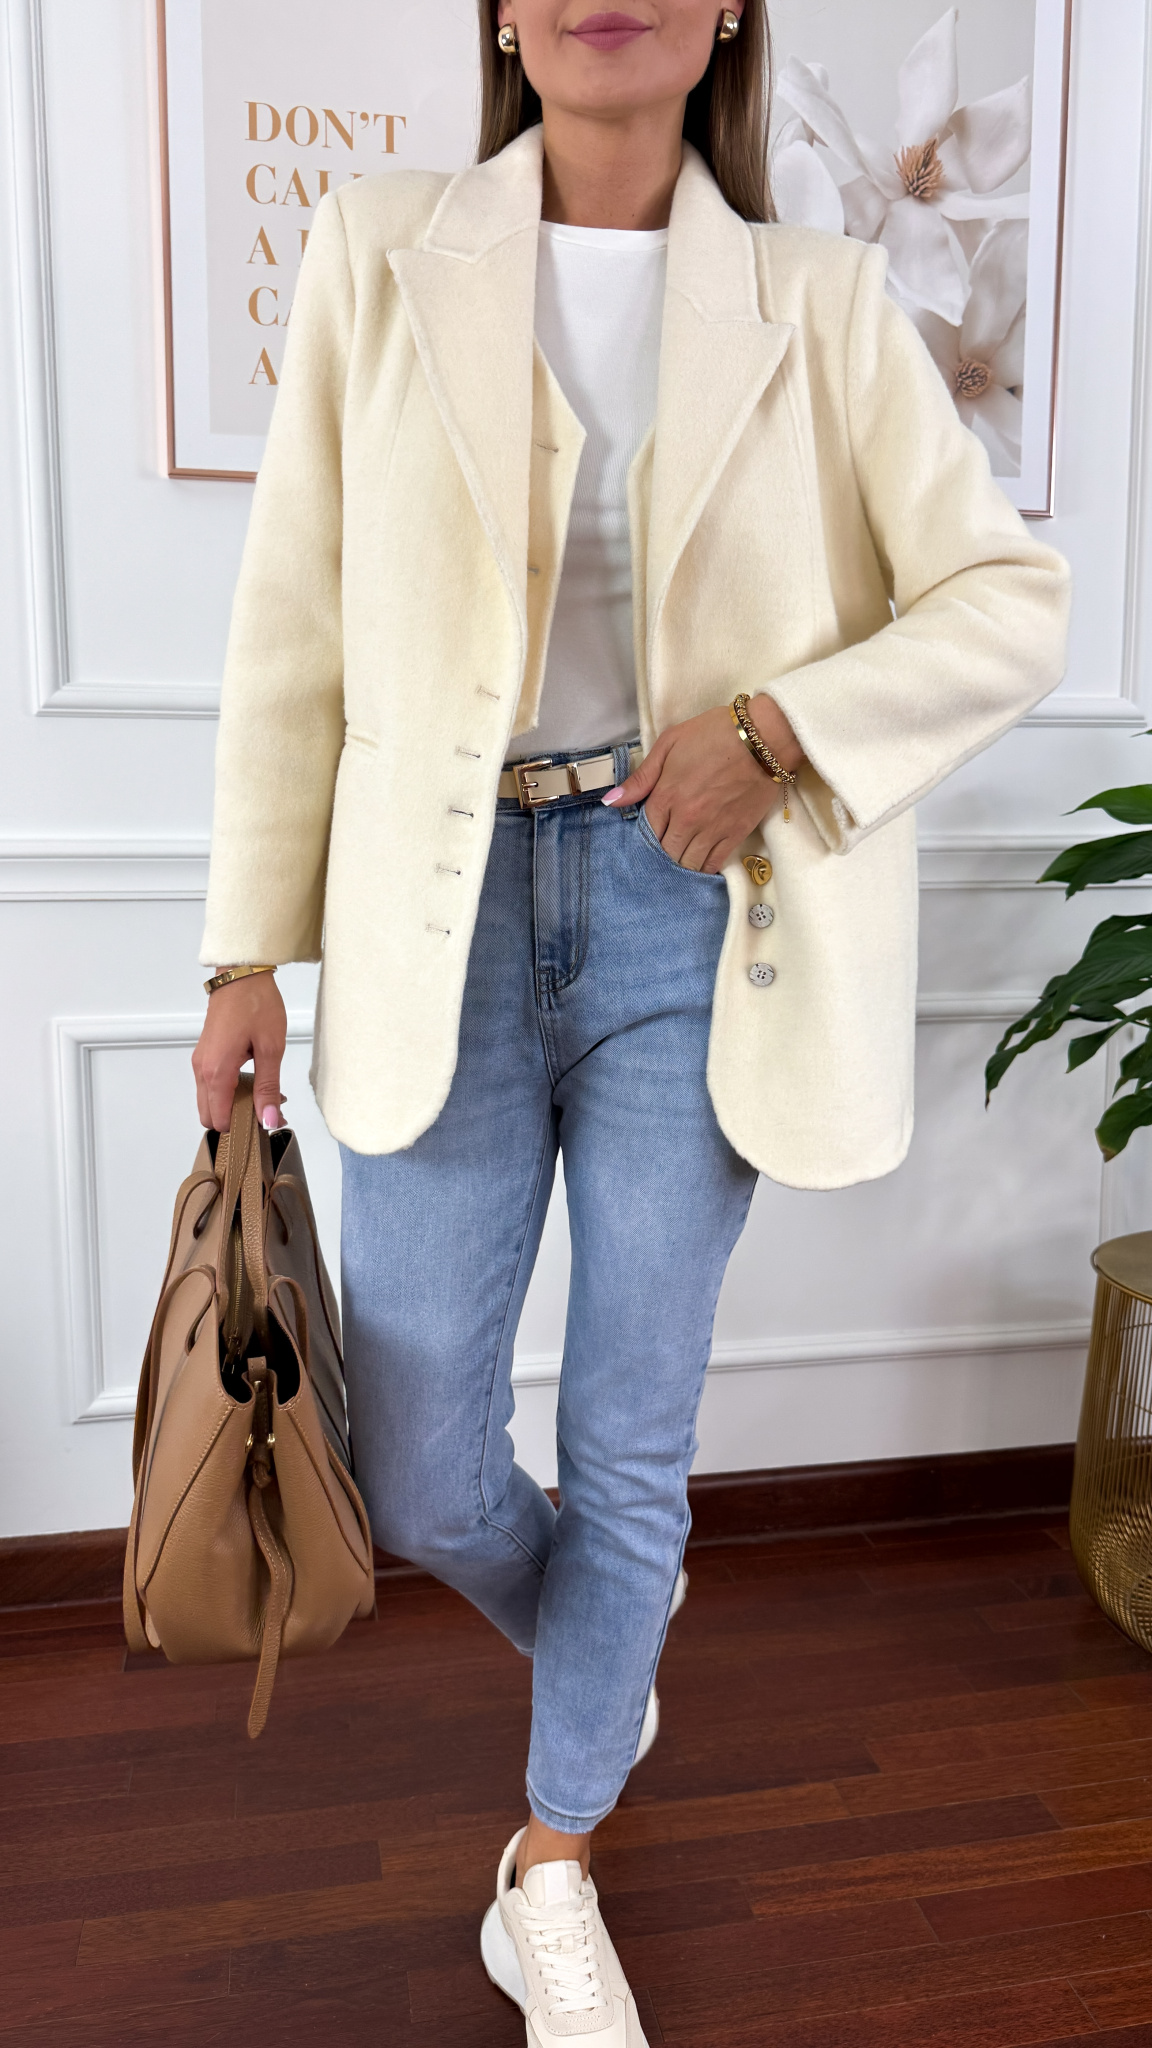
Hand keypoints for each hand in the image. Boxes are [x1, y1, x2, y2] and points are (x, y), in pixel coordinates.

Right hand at [192, 974, 286, 1132]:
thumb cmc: (256, 1004)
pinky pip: (210, 1085)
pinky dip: (227, 1092)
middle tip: (265, 1108)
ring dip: (231, 1105)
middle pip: (209, 1115)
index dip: (242, 1127)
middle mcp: (202, 1070)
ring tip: (262, 1093)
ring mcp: (200, 1062)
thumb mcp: (271, 1048)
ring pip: (208, 1101)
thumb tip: (269, 1119)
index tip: (265, 1121)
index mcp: (217, 1071)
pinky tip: (252, 1080)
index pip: (219, 1120)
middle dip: (235, 1120)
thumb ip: (268, 1088)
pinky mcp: (204, 1055)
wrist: (241, 974)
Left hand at [604, 696, 803, 872]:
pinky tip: (700, 863)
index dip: (647, 833)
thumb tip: (611, 802)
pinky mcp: (735, 834)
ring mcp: (711, 829)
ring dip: (681, 862)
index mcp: (667, 795)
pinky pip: (713, 863)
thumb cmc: (714, 734)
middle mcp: (686, 818)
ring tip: (682, 855)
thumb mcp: (670, 744)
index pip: (646, 830)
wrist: (762, 737)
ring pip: (687, 863)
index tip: (653, 829)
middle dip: (663, 850)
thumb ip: (641, 776)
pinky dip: (704, 868)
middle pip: (665, 852)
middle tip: (667, 843)